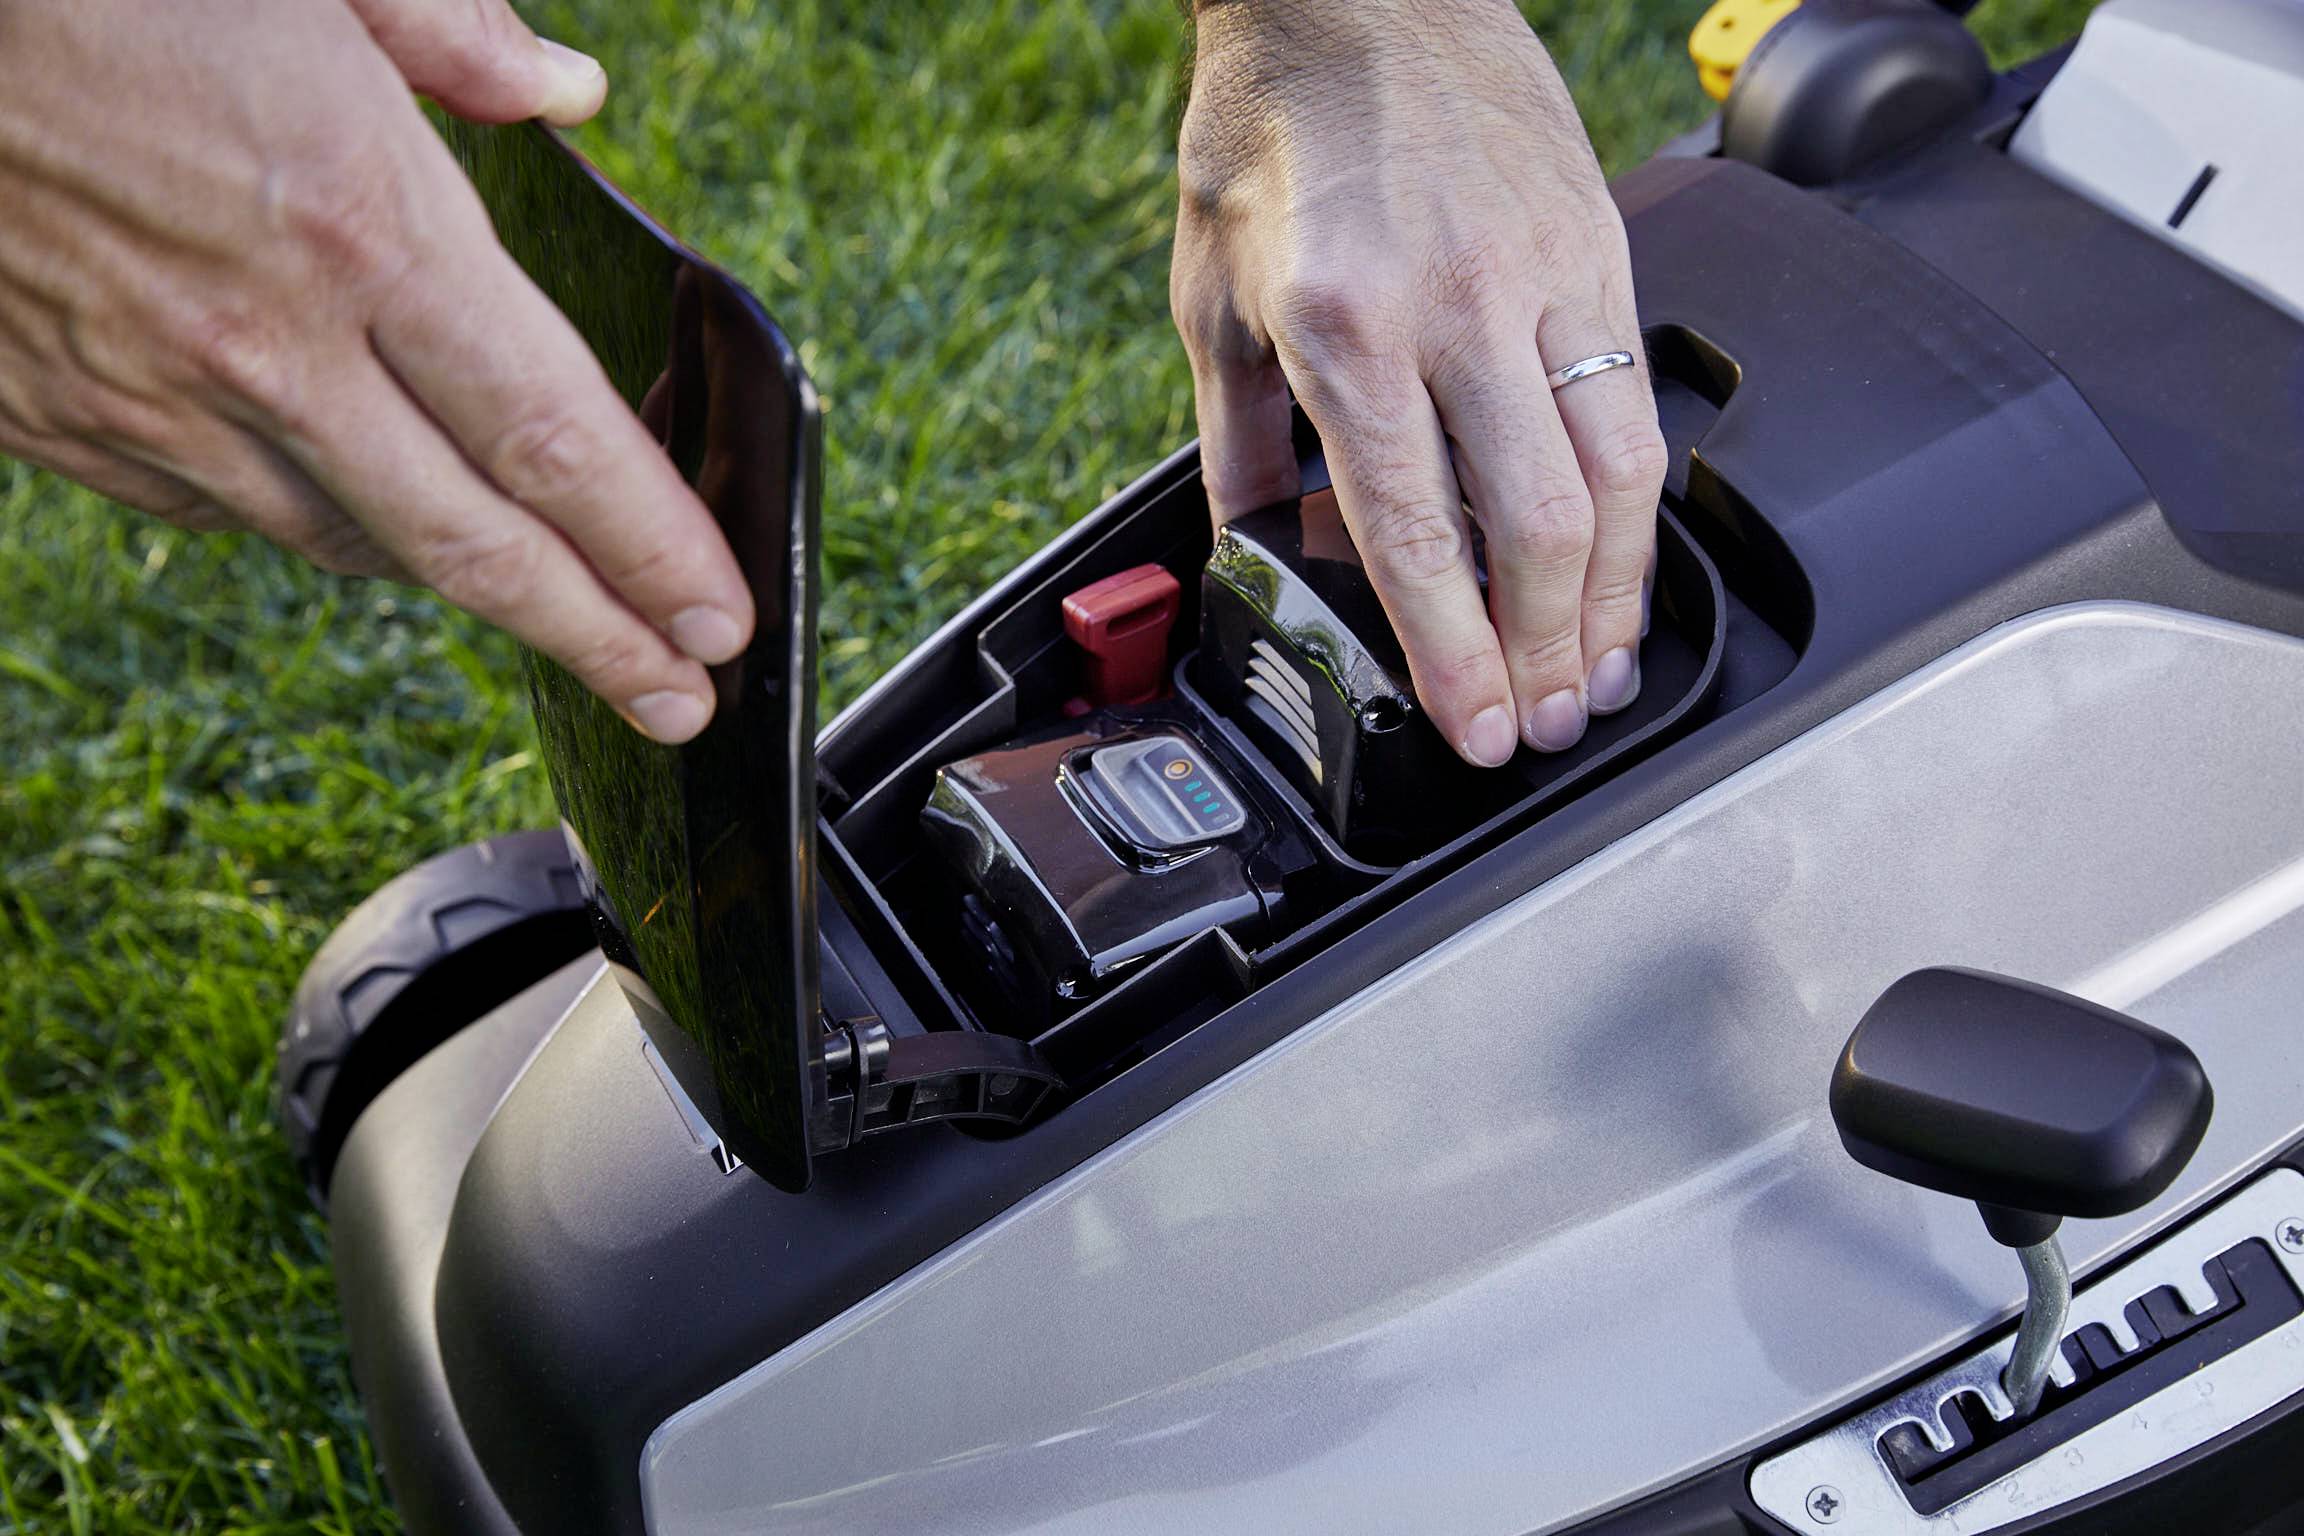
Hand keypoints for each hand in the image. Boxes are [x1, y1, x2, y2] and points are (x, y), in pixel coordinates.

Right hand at [0, 0, 752, 742]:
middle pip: (477, 545)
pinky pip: (227, 510)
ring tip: (555, 611)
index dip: (652, 547)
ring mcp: (155, 398)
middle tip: (684, 697)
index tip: (720, 615)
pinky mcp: (60, 419)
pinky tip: (374, 520)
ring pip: (354, 544)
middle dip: (601, 637)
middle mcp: (267, 345)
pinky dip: (322, 526)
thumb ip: (456, 36)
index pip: (556, 440)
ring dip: (468, 588)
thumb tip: (568, 93)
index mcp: (360, 228)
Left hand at [1172, 0, 1665, 765]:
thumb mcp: (1211, 300)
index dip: (1454, 654)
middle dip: (1547, 652)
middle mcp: (1459, 304)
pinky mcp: (1602, 246)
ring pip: (1618, 472)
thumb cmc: (1271, 126)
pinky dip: (1640, 503)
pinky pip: (1640, 398)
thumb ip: (1241, 443)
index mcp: (1346, 326)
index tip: (1474, 728)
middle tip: (1541, 724)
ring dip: (1614, 597)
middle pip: (1538, 524)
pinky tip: (1623, 559)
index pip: (1417, 533)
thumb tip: (1261, 550)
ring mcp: (1546, 273)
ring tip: (1596, 672)